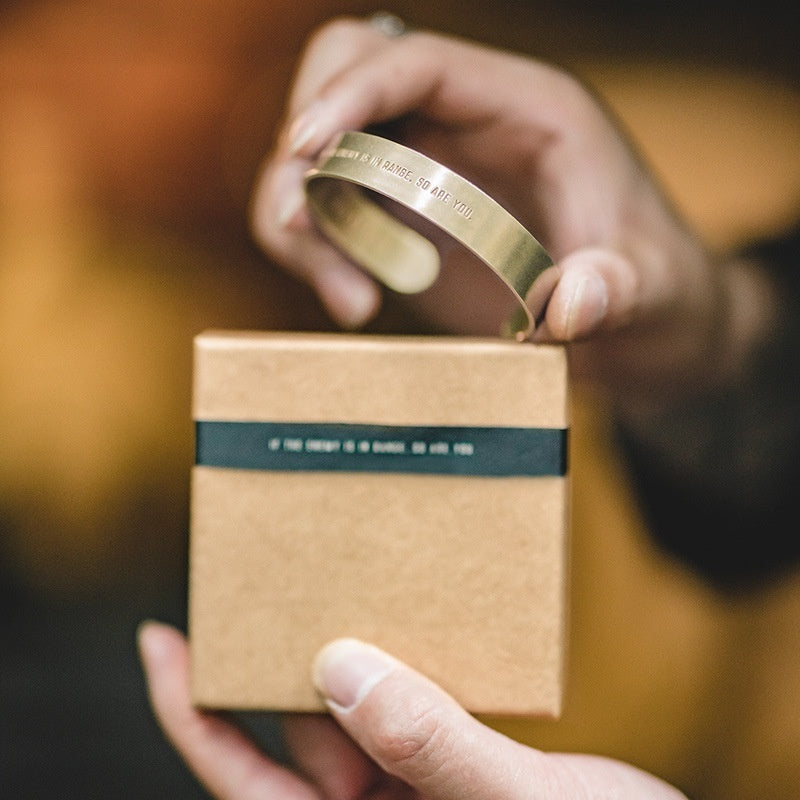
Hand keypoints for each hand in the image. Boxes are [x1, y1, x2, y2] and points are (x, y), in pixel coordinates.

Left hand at [138, 621, 686, 798]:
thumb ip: (432, 744)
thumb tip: (340, 668)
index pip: (248, 787)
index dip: (193, 718)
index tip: (159, 640)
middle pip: (297, 743)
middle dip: (277, 668)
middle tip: (262, 585)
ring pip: (351, 724)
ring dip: (342, 663)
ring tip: (331, 591)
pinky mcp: (449, 778)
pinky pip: (402, 718)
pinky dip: (396, 674)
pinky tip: (400, 628)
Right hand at [250, 17, 775, 414]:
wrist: (642, 326)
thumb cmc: (657, 293)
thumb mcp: (653, 292)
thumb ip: (617, 291)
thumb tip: (569, 305)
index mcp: (527, 109)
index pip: (418, 62)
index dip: (352, 92)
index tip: (304, 148)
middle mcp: (466, 124)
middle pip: (343, 73)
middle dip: (305, 142)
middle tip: (303, 222)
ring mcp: (428, 168)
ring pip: (320, 147)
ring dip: (300, 214)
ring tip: (351, 301)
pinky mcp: (406, 218)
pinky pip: (329, 208)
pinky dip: (317, 250)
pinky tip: (355, 305)